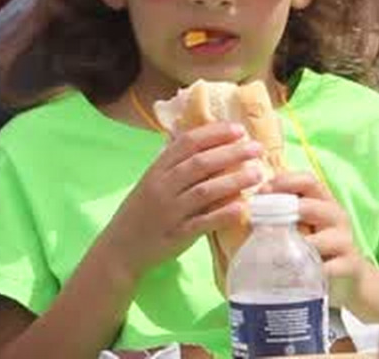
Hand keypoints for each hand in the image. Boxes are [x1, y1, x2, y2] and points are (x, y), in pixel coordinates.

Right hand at [98, 122, 264, 280]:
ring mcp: (169, 211)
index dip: (214, 134)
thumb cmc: (141, 211)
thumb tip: (202, 141)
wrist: (120, 248)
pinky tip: (242, 206)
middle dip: (230, 153)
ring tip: (257, 173)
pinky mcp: (177, 235)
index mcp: (157, 170)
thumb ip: (173, 163)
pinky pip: (203, 222)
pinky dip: (223, 213)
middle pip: (199, 163)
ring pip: (204, 191)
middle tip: (256, 148)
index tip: (238, 130)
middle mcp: (162, 187)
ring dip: (233, 180)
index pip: (187, 143)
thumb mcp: (151, 181)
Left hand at [265, 172, 378, 313]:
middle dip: (280, 214)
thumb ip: (282, 212)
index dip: (283, 182)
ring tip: (268, 255)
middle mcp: (337, 216)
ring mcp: (345, 241)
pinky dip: (303, 273)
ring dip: (289, 249)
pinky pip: (323, 268)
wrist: (349, 279)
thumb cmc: (316, 246)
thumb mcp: (302, 225)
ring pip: (315, 242)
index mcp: (325, 201)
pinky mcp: (349, 266)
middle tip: (257, 224)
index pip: (307, 180)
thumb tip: (243, 204)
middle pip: (308, 207)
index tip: (261, 192)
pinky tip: (288, 277)